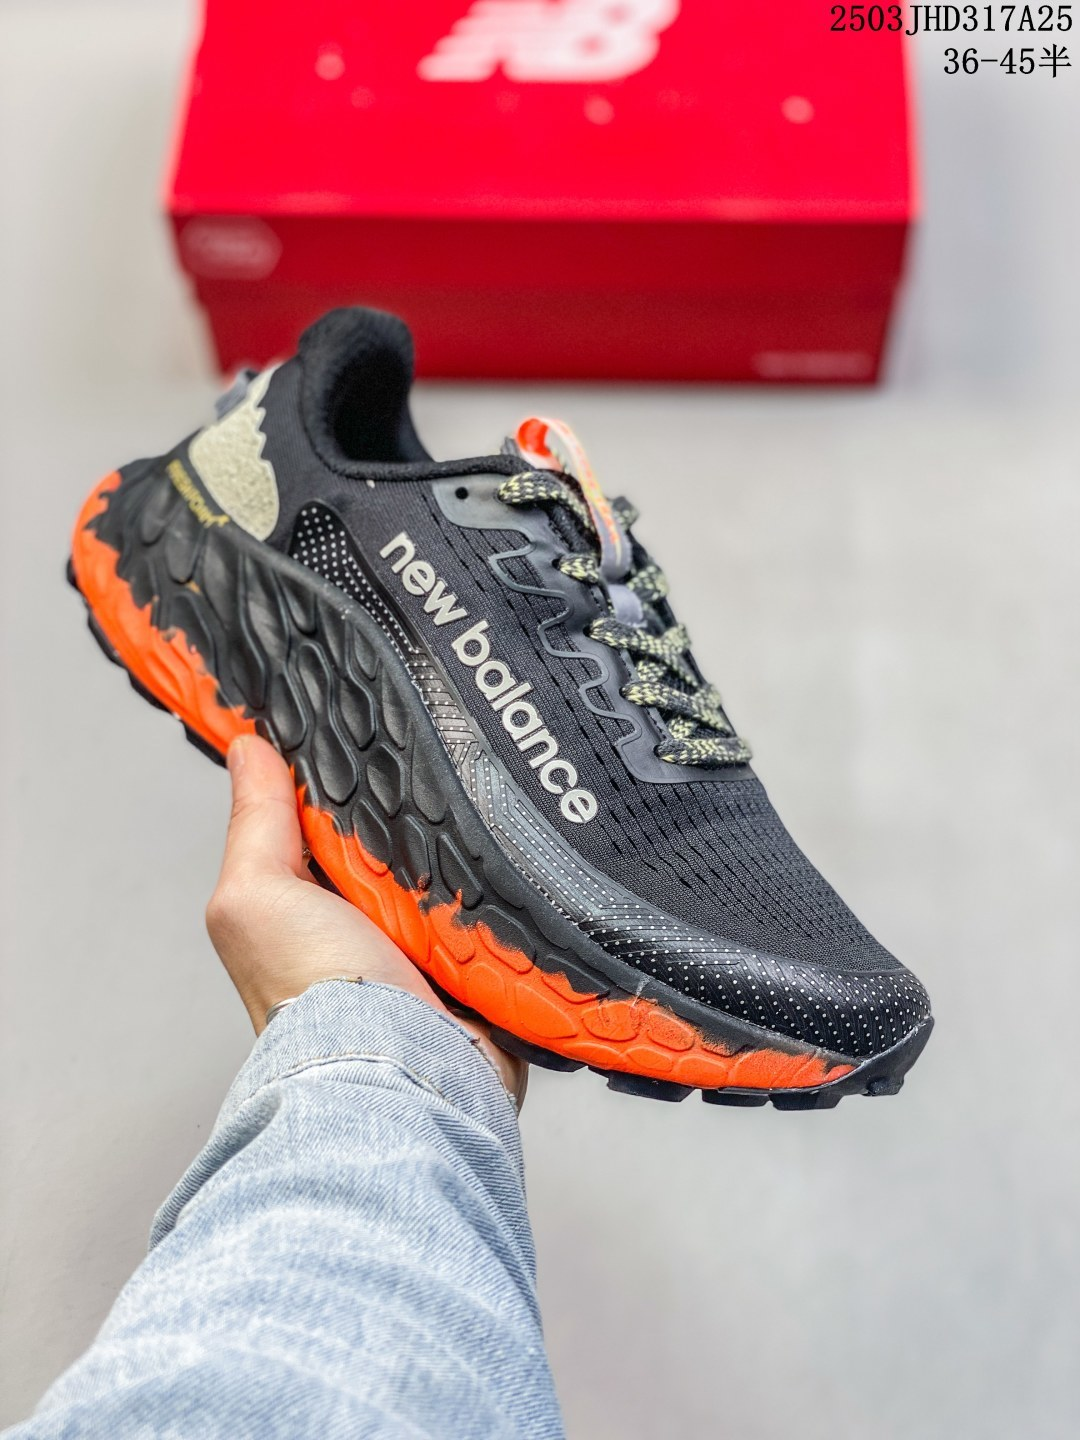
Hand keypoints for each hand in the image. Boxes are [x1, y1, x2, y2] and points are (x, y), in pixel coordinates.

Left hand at [206, 734, 525, 1103]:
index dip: (348, 773)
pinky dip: (511, 885)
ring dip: (471, 844)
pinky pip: (506, 907)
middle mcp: (371, 925)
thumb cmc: (314, 996)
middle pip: (404, 838)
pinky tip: (520, 852)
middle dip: (421, 803)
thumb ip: (256, 823)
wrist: (399, 1069)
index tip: (370, 717)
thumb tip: (246, 747)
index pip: (334, 818)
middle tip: (443, 747)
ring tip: (488, 794)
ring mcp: (431, 947)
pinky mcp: (484, 965)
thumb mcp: (257, 894)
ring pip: (460, 869)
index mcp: (314, 903)